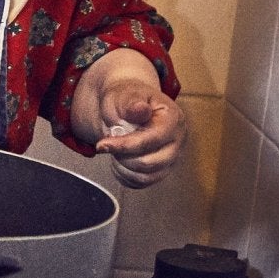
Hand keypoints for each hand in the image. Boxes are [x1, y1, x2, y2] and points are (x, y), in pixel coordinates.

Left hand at [86, 54, 185, 187]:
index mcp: (173, 118)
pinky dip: (124, 175)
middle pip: (149, 163)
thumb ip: (132, 103)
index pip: (152, 140)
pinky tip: (118, 160)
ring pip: (146, 176)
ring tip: (114, 150)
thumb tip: (140, 110)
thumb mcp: (124, 95)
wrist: (127, 106)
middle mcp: (178, 140)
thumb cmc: (126, 100)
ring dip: (122, 167)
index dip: (125, 145)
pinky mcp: (162, 169)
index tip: (101, 144)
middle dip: (122, 156)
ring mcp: (172, 156)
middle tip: (109, 143)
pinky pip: (142, 182)